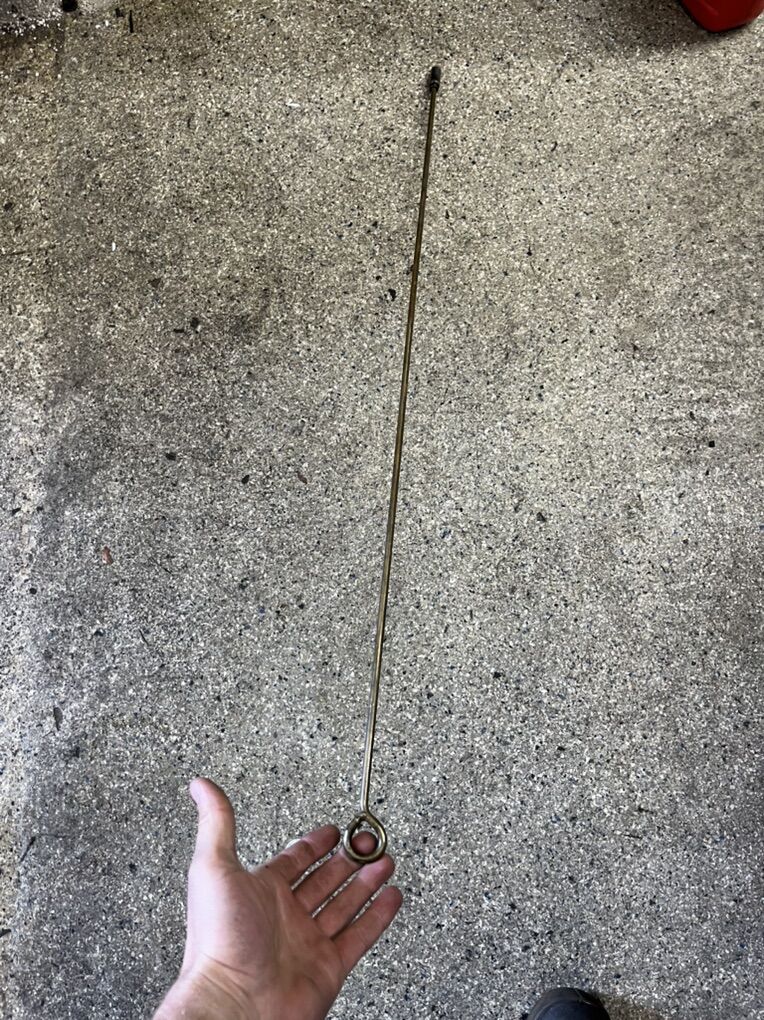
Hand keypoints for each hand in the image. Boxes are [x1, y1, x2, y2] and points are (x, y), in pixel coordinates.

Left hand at [154, 778, 402, 1019]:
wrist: (235, 1003)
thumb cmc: (218, 941)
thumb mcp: (214, 868)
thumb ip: (217, 824)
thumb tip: (202, 786)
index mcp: (261, 892)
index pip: (295, 860)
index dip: (314, 843)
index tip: (333, 830)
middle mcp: (286, 917)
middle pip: (325, 880)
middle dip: (348, 858)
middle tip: (368, 840)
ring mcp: (309, 942)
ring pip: (345, 904)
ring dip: (367, 881)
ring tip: (385, 860)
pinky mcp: (330, 967)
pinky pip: (360, 936)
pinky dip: (379, 915)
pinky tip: (391, 897)